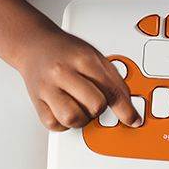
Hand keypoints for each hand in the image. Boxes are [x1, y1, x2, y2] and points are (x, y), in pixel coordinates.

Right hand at [9, 26, 140, 130]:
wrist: (35, 44)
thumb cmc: (66, 51)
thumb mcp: (94, 56)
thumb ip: (113, 79)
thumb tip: (127, 106)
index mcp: (83, 59)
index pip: (111, 90)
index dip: (125, 109)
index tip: (133, 120)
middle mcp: (63, 72)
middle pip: (95, 105)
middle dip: (100, 109)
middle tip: (95, 101)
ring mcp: (47, 87)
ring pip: (72, 118)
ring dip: (81, 118)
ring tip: (80, 107)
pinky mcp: (36, 101)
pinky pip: (54, 124)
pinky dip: (63, 123)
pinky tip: (65, 109)